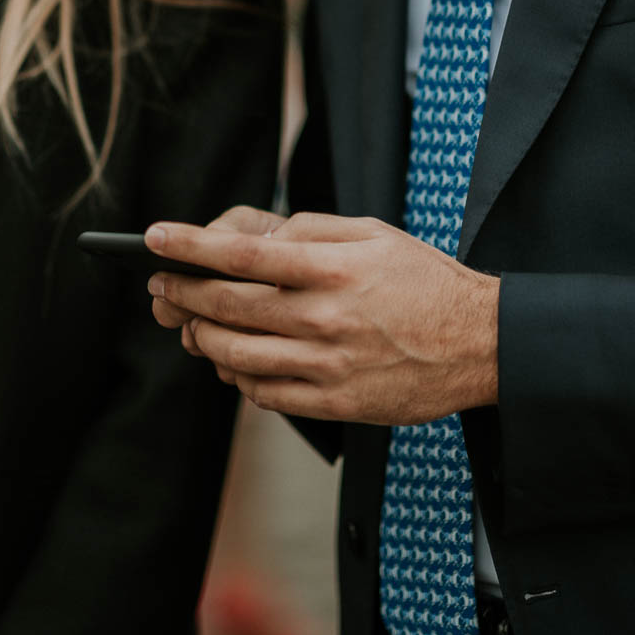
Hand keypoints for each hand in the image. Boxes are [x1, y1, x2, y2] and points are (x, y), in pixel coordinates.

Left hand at [145, 212, 498, 423]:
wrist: (479, 343)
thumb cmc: (423, 280)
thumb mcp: (372, 233)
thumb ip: (310, 231)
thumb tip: (254, 240)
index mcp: (331, 268)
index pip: (240, 255)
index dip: (189, 247)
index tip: (155, 239)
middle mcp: (323, 318)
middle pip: (226, 306)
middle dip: (181, 293)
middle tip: (160, 286)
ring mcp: (326, 365)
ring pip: (235, 355)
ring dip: (201, 337)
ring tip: (191, 323)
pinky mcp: (334, 403)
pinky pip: (264, 394)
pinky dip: (238, 376)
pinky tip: (235, 360)